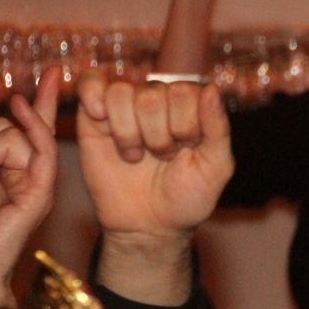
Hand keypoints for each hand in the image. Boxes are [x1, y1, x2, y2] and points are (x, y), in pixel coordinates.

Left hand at [0, 67, 59, 308]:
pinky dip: (26, 126)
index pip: (32, 132)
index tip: (55, 73)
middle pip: (17, 129)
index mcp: (14, 181)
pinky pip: (41, 149)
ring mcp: (37, 189)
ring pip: (19, 136)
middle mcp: (31, 182)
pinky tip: (19, 107)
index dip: (42, 102)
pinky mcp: (38, 197)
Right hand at [75, 69, 231, 247]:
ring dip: (129, 132)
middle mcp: (160, 99)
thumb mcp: (215, 167)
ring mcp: (126, 105)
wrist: (149, 226)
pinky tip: (100, 118)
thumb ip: (218, 128)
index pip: (187, 91)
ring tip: (135, 155)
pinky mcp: (93, 115)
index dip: (185, 125)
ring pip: (122, 93)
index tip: (187, 149)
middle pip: (152, 93)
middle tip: (161, 157)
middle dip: (157, 135)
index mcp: (192, 105)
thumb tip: (212, 88)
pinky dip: (93, 95)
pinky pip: (90, 83)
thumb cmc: (186, 196)